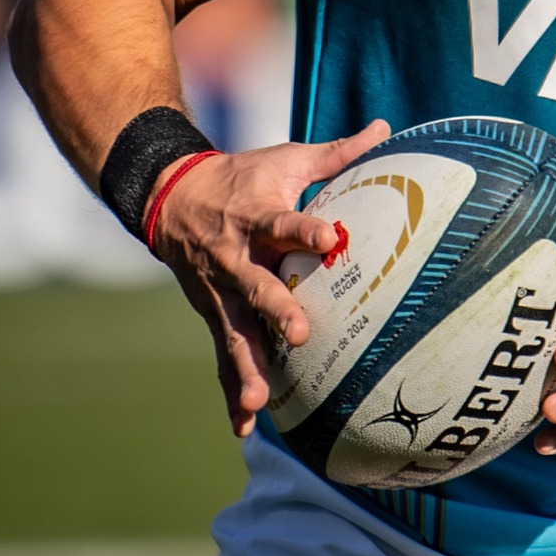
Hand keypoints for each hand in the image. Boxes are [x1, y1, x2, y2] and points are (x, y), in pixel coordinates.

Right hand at [145, 122, 389, 436]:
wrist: (170, 196)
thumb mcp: (285, 160)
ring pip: (235, 333)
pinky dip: (231, 390)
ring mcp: (221, 292)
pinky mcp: (213, 315)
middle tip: (300, 334)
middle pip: (257, 286)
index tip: (332, 237)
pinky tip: (244, 427)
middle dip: (277, 310)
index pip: (284, 221)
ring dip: (247, 368)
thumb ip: (337, 153)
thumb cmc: (243, 178)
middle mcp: (236, 258)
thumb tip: (385, 128)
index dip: (306, 228)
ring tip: (261, 402)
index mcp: (257, 216)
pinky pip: (223, 356)